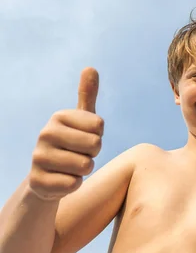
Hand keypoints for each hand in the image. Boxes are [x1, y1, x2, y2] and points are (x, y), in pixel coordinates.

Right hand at [28, 68, 103, 200]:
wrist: (48, 176)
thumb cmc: (72, 143)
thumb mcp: (82, 119)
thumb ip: (87, 95)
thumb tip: (91, 67)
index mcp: (58, 116)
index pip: (99, 126)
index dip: (98, 135)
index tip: (84, 137)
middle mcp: (45, 134)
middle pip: (95, 145)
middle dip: (93, 154)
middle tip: (79, 154)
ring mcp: (39, 158)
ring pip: (86, 166)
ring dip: (84, 170)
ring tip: (70, 167)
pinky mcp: (39, 182)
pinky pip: (74, 184)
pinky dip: (74, 184)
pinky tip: (62, 180)